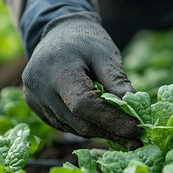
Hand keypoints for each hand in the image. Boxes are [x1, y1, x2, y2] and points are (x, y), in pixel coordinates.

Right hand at [22, 12, 142, 149]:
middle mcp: (39, 88)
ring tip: (127, 137)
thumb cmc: (86, 41)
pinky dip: (88, 128)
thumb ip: (118, 82)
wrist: (59, 32)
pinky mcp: (37, 108)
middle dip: (111, 132)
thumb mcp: (106, 55)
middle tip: (137, 139)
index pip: (84, 104)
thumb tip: (135, 110)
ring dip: (101, 134)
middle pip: (78, 122)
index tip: (136, 128)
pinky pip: (66, 125)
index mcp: (56, 69)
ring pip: (73, 128)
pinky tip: (107, 129)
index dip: (111, 120)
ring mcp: (35, 100)